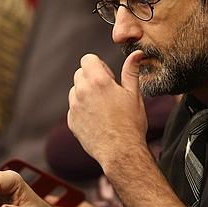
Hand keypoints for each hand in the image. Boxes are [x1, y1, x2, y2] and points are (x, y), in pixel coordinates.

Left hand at [68, 50, 147, 165]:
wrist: (121, 152)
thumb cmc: (131, 123)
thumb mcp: (134, 94)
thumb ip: (131, 71)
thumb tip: (136, 53)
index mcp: (99, 81)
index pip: (88, 59)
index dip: (99, 65)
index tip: (109, 78)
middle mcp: (82, 91)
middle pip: (80, 73)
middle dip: (91, 78)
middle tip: (107, 92)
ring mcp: (74, 107)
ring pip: (75, 90)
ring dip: (85, 93)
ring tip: (103, 107)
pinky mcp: (71, 121)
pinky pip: (73, 108)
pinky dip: (82, 109)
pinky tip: (97, 119)